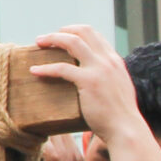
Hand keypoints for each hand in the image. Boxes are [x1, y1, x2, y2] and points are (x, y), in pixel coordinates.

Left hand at [31, 26, 143, 148]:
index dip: (75, 32)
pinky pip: (62, 68)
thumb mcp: (118, 90)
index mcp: (115, 61)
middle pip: (83, 31)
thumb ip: (108, 80)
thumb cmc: (119, 117)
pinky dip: (45, 68)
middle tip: (46, 39)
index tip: (61, 37)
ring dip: (52, 39)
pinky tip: (34, 71)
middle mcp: (108, 60)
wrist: (126, 130)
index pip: (94, 35)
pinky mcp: (89, 81)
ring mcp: (99, 69)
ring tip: (38, 43)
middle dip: (62, 30)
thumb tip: (94, 83)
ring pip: (72, 42)